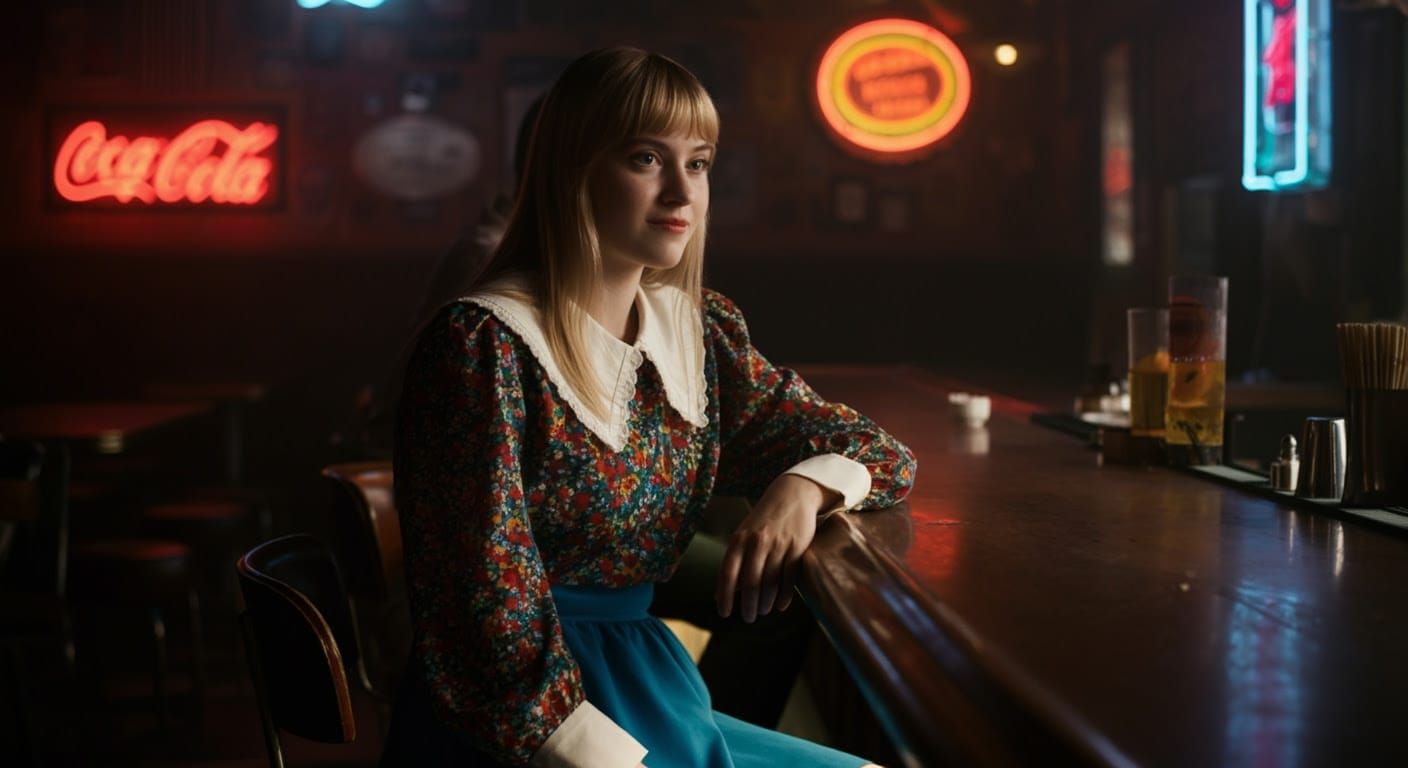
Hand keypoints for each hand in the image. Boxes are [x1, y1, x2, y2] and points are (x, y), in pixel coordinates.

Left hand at [714, 474, 840, 621]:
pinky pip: (789, 579)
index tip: (724, 613)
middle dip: (748, 605)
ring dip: (765, 603)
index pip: (728, 573)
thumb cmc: (763, 520)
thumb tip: (723, 592)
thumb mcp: (744, 534)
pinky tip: (779, 606)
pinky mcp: (798, 548)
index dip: (725, 596)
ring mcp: (779, 545)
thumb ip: (735, 560)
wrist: (792, 494)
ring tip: (762, 611)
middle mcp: (757, 542)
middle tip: (748, 618)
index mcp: (739, 539)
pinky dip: (784, 596)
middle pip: (751, 583)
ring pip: (770, 583)